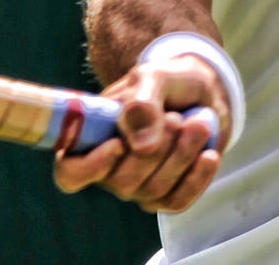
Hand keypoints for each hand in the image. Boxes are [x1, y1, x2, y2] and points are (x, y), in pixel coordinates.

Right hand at [52, 54, 227, 213]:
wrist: (202, 93)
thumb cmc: (167, 83)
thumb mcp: (154, 78)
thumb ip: (143, 104)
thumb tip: (141, 146)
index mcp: (92, 138)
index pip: (70, 172)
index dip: (89, 167)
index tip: (118, 143)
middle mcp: (109, 169)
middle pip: (121, 182)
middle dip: (156, 149)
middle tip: (176, 117)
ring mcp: (138, 186)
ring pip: (154, 190)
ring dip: (182, 155)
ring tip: (199, 123)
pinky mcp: (167, 196)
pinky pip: (178, 201)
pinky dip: (197, 177)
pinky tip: (209, 154)